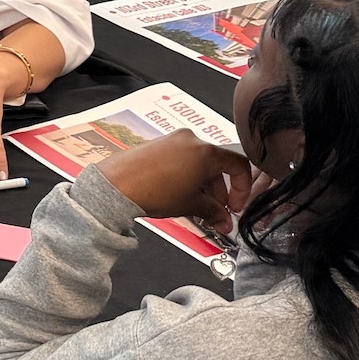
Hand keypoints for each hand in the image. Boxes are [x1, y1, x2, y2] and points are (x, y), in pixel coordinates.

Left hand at [97, 131, 253, 223]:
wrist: (116, 186)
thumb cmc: (149, 190)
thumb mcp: (190, 205)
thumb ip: (214, 212)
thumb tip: (223, 219)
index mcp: (205, 150)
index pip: (239, 165)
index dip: (242, 189)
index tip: (235, 205)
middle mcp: (190, 139)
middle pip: (217, 166)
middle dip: (219, 193)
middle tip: (215, 213)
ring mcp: (171, 140)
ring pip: (198, 163)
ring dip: (202, 186)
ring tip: (195, 208)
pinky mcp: (156, 145)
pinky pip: (180, 159)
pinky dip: (185, 177)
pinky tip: (178, 195)